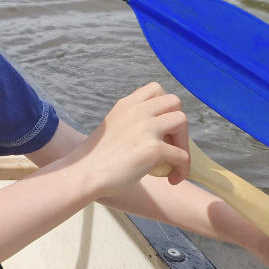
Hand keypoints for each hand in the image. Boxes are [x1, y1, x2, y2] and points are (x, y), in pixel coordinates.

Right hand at [77, 82, 189, 197]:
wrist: (86, 173)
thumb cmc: (97, 156)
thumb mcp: (112, 124)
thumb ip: (131, 120)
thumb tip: (154, 129)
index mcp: (126, 105)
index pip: (156, 89)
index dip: (164, 107)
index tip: (160, 126)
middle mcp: (137, 111)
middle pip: (174, 101)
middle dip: (177, 123)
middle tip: (170, 144)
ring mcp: (146, 128)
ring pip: (182, 121)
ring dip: (183, 142)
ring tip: (173, 160)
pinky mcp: (152, 149)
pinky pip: (182, 155)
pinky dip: (183, 169)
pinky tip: (173, 179)